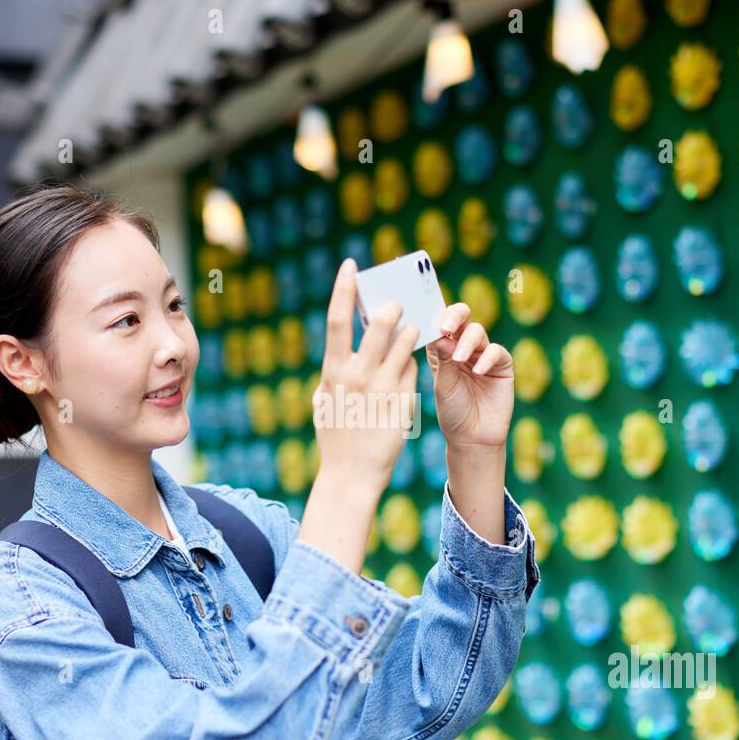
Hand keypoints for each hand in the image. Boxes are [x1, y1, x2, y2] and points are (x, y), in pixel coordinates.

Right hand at [312, 258, 418, 494]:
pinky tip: (408, 367)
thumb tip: (342, 343)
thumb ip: (334, 370)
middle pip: (381, 324)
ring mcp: (383, 389)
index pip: (338, 320)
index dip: (344, 288)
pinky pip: (413, 370)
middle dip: (393, 308)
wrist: (352, 475)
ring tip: (410, 332)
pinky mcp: (403, 402)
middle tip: (397, 305)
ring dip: (410, 332)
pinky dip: (411, 363)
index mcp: (333, 371)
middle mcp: (358, 376)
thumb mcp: (325, 399)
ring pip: (407, 342)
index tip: (352, 265)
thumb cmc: (335, 436)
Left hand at [425, 302, 512, 453]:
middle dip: (454, 316)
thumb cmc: (452, 412)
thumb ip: (443, 358)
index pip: (439, 324)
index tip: (430, 323)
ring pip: (478, 331)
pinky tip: (478, 371)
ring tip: (459, 360)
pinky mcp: (502, 365)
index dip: (435, 318)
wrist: (472, 438)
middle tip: (446, 327)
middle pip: (462, 317)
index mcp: (443, 349)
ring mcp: (483, 354)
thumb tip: (441, 333)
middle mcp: (463, 347)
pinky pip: (496, 352)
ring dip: (467, 342)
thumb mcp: (443, 384)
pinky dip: (487, 358)